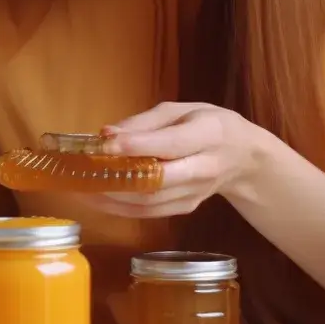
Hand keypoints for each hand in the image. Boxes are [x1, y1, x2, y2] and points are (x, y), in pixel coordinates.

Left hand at [90, 101, 279, 217]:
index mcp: (208, 134)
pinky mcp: (186, 208)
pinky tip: (98, 199)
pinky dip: (120, 208)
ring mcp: (195, 193)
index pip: (169, 144)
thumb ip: (144, 122)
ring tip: (80, 188)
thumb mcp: (181, 110)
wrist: (244, 159)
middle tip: (82, 173)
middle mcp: (204, 168)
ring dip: (111, 198)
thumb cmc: (208, 126)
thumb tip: (107, 133)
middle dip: (116, 178)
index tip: (103, 144)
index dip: (135, 146)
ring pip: (149, 202)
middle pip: (157, 180)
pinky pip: (149, 213)